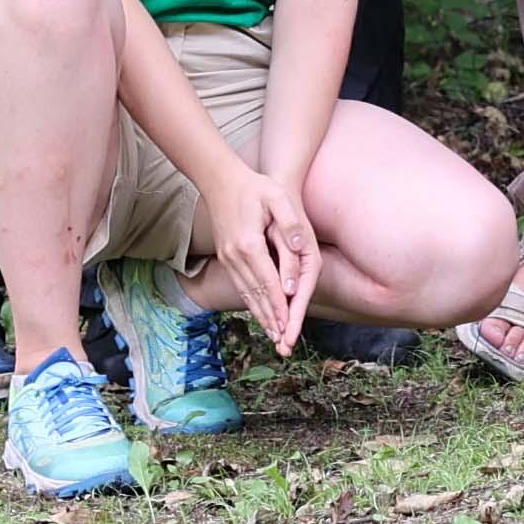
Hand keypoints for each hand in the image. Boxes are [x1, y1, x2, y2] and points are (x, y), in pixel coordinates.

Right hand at [203, 164, 320, 353]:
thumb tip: (302, 247)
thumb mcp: (276, 197)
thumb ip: (289, 223)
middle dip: (271, 320)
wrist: (221, 180)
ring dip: (261, 316)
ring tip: (274, 335)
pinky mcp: (225, 258)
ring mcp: (228, 259)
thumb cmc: (255, 186)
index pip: (268, 283)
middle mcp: (235, 257)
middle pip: (256, 295)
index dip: (280, 306)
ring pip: (246, 295)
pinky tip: (258, 312)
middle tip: (283, 343)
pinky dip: (250, 303)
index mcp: (248, 244)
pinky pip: (240, 286)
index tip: (289, 326)